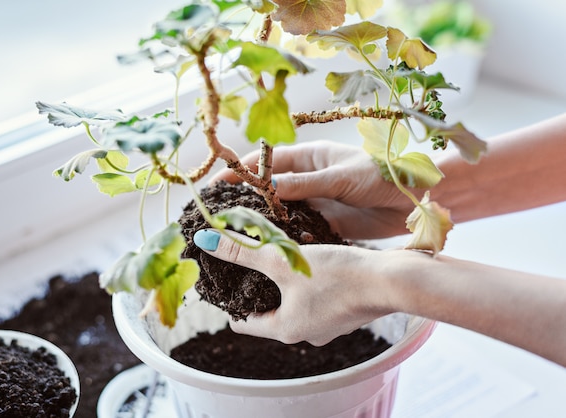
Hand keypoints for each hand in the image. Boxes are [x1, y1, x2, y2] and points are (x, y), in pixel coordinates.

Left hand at [193, 229, 395, 345]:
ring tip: (277, 256)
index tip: (223, 282)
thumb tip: (206, 241)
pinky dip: (306, 281)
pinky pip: (315, 297)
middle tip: (247, 262)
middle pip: (268, 312)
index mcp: (286, 330)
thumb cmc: (338, 275)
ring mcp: (328, 324)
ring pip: (293, 303)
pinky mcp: (345, 310)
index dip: (229, 302)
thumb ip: (244, 250)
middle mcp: (306, 334)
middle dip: (257, 288)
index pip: (243, 323)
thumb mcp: (284, 260)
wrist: (392, 280)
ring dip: (284, 282)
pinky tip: (309, 259)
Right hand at [212, 140, 414, 239]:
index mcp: (310, 157)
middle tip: (219, 215)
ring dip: (264, 222)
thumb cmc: (382, 174)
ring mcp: (317, 203)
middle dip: (245, 200)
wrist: (417, 198)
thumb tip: (266, 186)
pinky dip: (286, 239)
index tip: (216, 184)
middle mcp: (309, 179)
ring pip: (282, 212)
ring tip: (237, 235)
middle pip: (269, 189)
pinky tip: (271, 249)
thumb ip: (304, 184)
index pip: (267, 162)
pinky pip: (300, 231)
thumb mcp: (340, 177)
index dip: (241, 171)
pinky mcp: (328, 224)